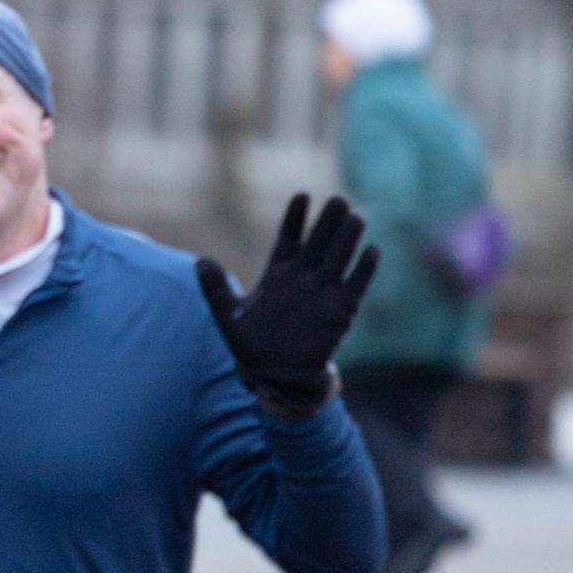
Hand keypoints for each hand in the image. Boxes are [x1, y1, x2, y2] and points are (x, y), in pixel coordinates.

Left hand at [197, 194, 378, 419]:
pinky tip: (372, 251)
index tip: (303, 196)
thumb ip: (215, 289)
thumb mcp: (228, 315)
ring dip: (347, 239)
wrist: (274, 376)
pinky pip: (355, 286)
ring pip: (338, 259)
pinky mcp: (340, 311)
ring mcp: (323, 293)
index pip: (290, 239)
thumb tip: (200, 262)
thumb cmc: (251, 346)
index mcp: (278, 274)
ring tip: (355, 216)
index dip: (296, 219)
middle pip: (319, 243)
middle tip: (338, 200)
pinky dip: (364, 270)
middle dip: (328, 222)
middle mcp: (303, 279)